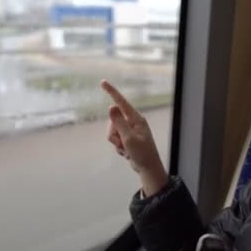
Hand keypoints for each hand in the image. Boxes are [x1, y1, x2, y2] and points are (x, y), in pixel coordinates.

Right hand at [101, 79, 168, 195]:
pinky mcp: (127, 137)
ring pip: (112, 131)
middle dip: (114, 134)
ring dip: (116, 143)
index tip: (103, 82)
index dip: (111, 92)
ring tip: (127, 150)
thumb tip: (111, 106)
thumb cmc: (142, 153)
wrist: (147, 168)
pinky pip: (115, 139)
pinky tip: (127, 153)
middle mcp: (133, 122)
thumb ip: (118, 122)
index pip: (121, 102)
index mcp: (136, 119)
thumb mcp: (129, 138)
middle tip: (124, 144)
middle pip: (112, 121)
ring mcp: (129, 130)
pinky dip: (119, 147)